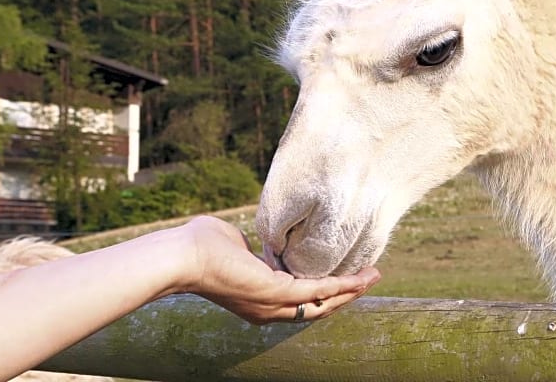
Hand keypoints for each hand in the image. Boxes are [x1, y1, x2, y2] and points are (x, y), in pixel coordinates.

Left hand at [176, 216, 379, 323]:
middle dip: (346, 295)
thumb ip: (255, 249)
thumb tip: (260, 246)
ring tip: (372, 277)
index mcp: (258, 299)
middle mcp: (267, 310)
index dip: (324, 291)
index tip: (346, 278)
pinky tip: (357, 277)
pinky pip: (316, 291)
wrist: (182, 256)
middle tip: (369, 280)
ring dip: (350, 291)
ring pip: (321, 304)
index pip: (299, 300)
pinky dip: (339, 285)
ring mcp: (271, 305)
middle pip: (316, 308)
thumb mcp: (237, 246)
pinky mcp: (275, 294)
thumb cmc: (201, 246)